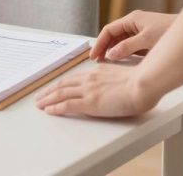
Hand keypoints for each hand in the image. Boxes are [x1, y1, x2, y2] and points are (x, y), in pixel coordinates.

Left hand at [34, 64, 158, 117]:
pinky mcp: (90, 102)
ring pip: (61, 94)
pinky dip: (55, 108)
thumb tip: (110, 84)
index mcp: (97, 72)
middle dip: (49, 91)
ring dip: (47, 99)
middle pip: (63, 84)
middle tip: (40, 96)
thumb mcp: (122, 75)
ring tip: (39, 104)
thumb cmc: (140, 82)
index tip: (55, 87)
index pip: (74, 78)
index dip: (62, 84)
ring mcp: (88, 90)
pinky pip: (67, 105)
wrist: (143, 84)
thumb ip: (111, 78)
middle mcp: (89, 79)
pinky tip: (49, 110)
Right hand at [91, 10, 175, 61]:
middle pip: (113, 36)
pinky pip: (131, 46)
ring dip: (114, 51)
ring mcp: (141, 31)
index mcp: (132, 20)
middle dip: (105, 47)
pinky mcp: (148, 39)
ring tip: (108, 62)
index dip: (99, 43)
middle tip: (98, 60)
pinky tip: (123, 61)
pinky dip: (125, 53)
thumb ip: (127, 47)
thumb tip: (111, 55)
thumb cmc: (170, 32)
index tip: (94, 55)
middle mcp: (134, 24)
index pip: (109, 30)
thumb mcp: (146, 40)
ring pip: (122, 41)